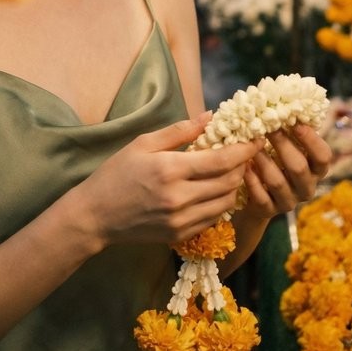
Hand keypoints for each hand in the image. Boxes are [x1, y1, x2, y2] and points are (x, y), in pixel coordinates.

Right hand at [77, 113, 264, 249]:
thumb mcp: (143, 143)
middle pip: (228, 182)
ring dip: (234, 186)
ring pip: (226, 203)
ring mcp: (181, 220)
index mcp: (170, 169)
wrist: (96, 215)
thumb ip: (179, 130)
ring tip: (231, 171)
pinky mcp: (180, 234)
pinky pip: (213, 219)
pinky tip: (214, 191)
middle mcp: (179, 197)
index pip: (220, 161)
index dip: (243, 150)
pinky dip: (220, 203)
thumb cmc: (116, 173)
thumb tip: (210, 116)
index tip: (256, 139)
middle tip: (244, 154)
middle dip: (242, 166)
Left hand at [242, 124, 330, 220]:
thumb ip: (288, 129)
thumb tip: (281, 101)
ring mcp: (289, 201)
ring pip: (277, 182)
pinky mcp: (269, 211)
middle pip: (299, 168)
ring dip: (263, 161)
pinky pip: (260, 197)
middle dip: (283, 145)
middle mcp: (306, 187)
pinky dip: (251, 181)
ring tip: (251, 146)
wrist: (257, 196)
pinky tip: (243, 167)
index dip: (312, 140)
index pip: (323, 157)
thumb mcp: (286, 146)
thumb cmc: (274, 160)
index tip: (296, 123)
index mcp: (315, 169)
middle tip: (268, 127)